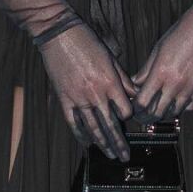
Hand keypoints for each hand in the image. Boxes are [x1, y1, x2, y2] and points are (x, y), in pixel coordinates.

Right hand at [38, 22, 134, 159]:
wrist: (58, 35)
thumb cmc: (87, 42)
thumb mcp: (111, 58)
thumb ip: (122, 79)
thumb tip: (134, 94)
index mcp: (109, 82)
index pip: (124, 110)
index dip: (129, 117)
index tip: (130, 119)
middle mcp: (95, 93)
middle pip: (110, 124)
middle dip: (119, 142)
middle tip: (124, 156)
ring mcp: (78, 98)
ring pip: (92, 127)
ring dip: (102, 143)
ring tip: (109, 154)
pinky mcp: (64, 99)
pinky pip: (73, 122)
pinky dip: (80, 135)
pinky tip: (86, 144)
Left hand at [132, 0, 192, 120]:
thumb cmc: (183, 31)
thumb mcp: (159, 48)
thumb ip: (146, 69)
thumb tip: (136, 83)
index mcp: (160, 72)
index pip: (142, 102)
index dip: (136, 108)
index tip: (133, 107)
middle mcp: (175, 83)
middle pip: (156, 113)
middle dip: (146, 116)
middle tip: (142, 114)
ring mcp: (190, 88)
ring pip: (172, 113)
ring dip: (163, 113)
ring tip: (158, 107)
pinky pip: (188, 108)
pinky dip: (179, 107)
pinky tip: (175, 101)